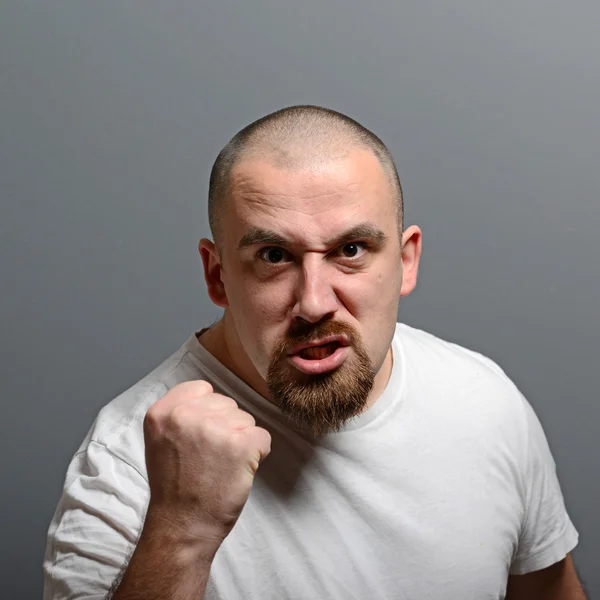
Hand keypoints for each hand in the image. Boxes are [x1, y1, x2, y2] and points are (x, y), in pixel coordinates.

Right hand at [142, 380, 270, 545]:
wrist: (182, 526)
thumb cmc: (175, 487)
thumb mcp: (162, 439)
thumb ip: (182, 414)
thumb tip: (213, 400)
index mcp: (163, 411)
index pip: (202, 389)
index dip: (208, 412)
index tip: (202, 435)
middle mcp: (185, 415)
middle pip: (227, 404)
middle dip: (226, 427)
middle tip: (210, 457)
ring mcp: (214, 428)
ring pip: (246, 420)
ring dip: (240, 441)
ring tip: (221, 466)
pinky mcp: (241, 444)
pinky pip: (263, 437)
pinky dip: (258, 454)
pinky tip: (239, 470)